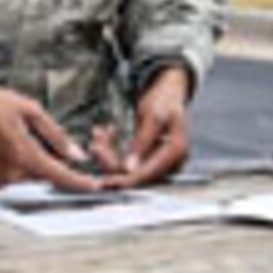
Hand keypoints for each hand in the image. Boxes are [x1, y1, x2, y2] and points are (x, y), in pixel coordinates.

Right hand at [0, 76, 103, 191]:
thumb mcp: (30, 110)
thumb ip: (56, 135)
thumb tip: (75, 153)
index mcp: (23, 155)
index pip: (60, 176)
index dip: (80, 182)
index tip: (94, 185)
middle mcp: (11, 173)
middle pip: (46, 176)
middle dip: (53, 162)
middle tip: (45, 139)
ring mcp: (0, 179)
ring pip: (32, 177)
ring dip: (36, 162)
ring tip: (20, 136)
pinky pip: (17, 176)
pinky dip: (22, 164)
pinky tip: (12, 144)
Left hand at [108, 66, 192, 187]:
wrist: (168, 91)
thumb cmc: (164, 99)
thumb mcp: (153, 116)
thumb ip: (143, 142)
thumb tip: (130, 168)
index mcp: (176, 152)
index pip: (148, 174)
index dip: (125, 180)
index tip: (104, 181)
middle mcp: (170, 162)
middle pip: (135, 173)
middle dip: (111, 160)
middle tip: (95, 145)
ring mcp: (159, 160)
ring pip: (127, 167)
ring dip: (109, 152)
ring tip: (98, 134)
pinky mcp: (148, 157)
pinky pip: (126, 159)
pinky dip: (113, 147)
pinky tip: (104, 133)